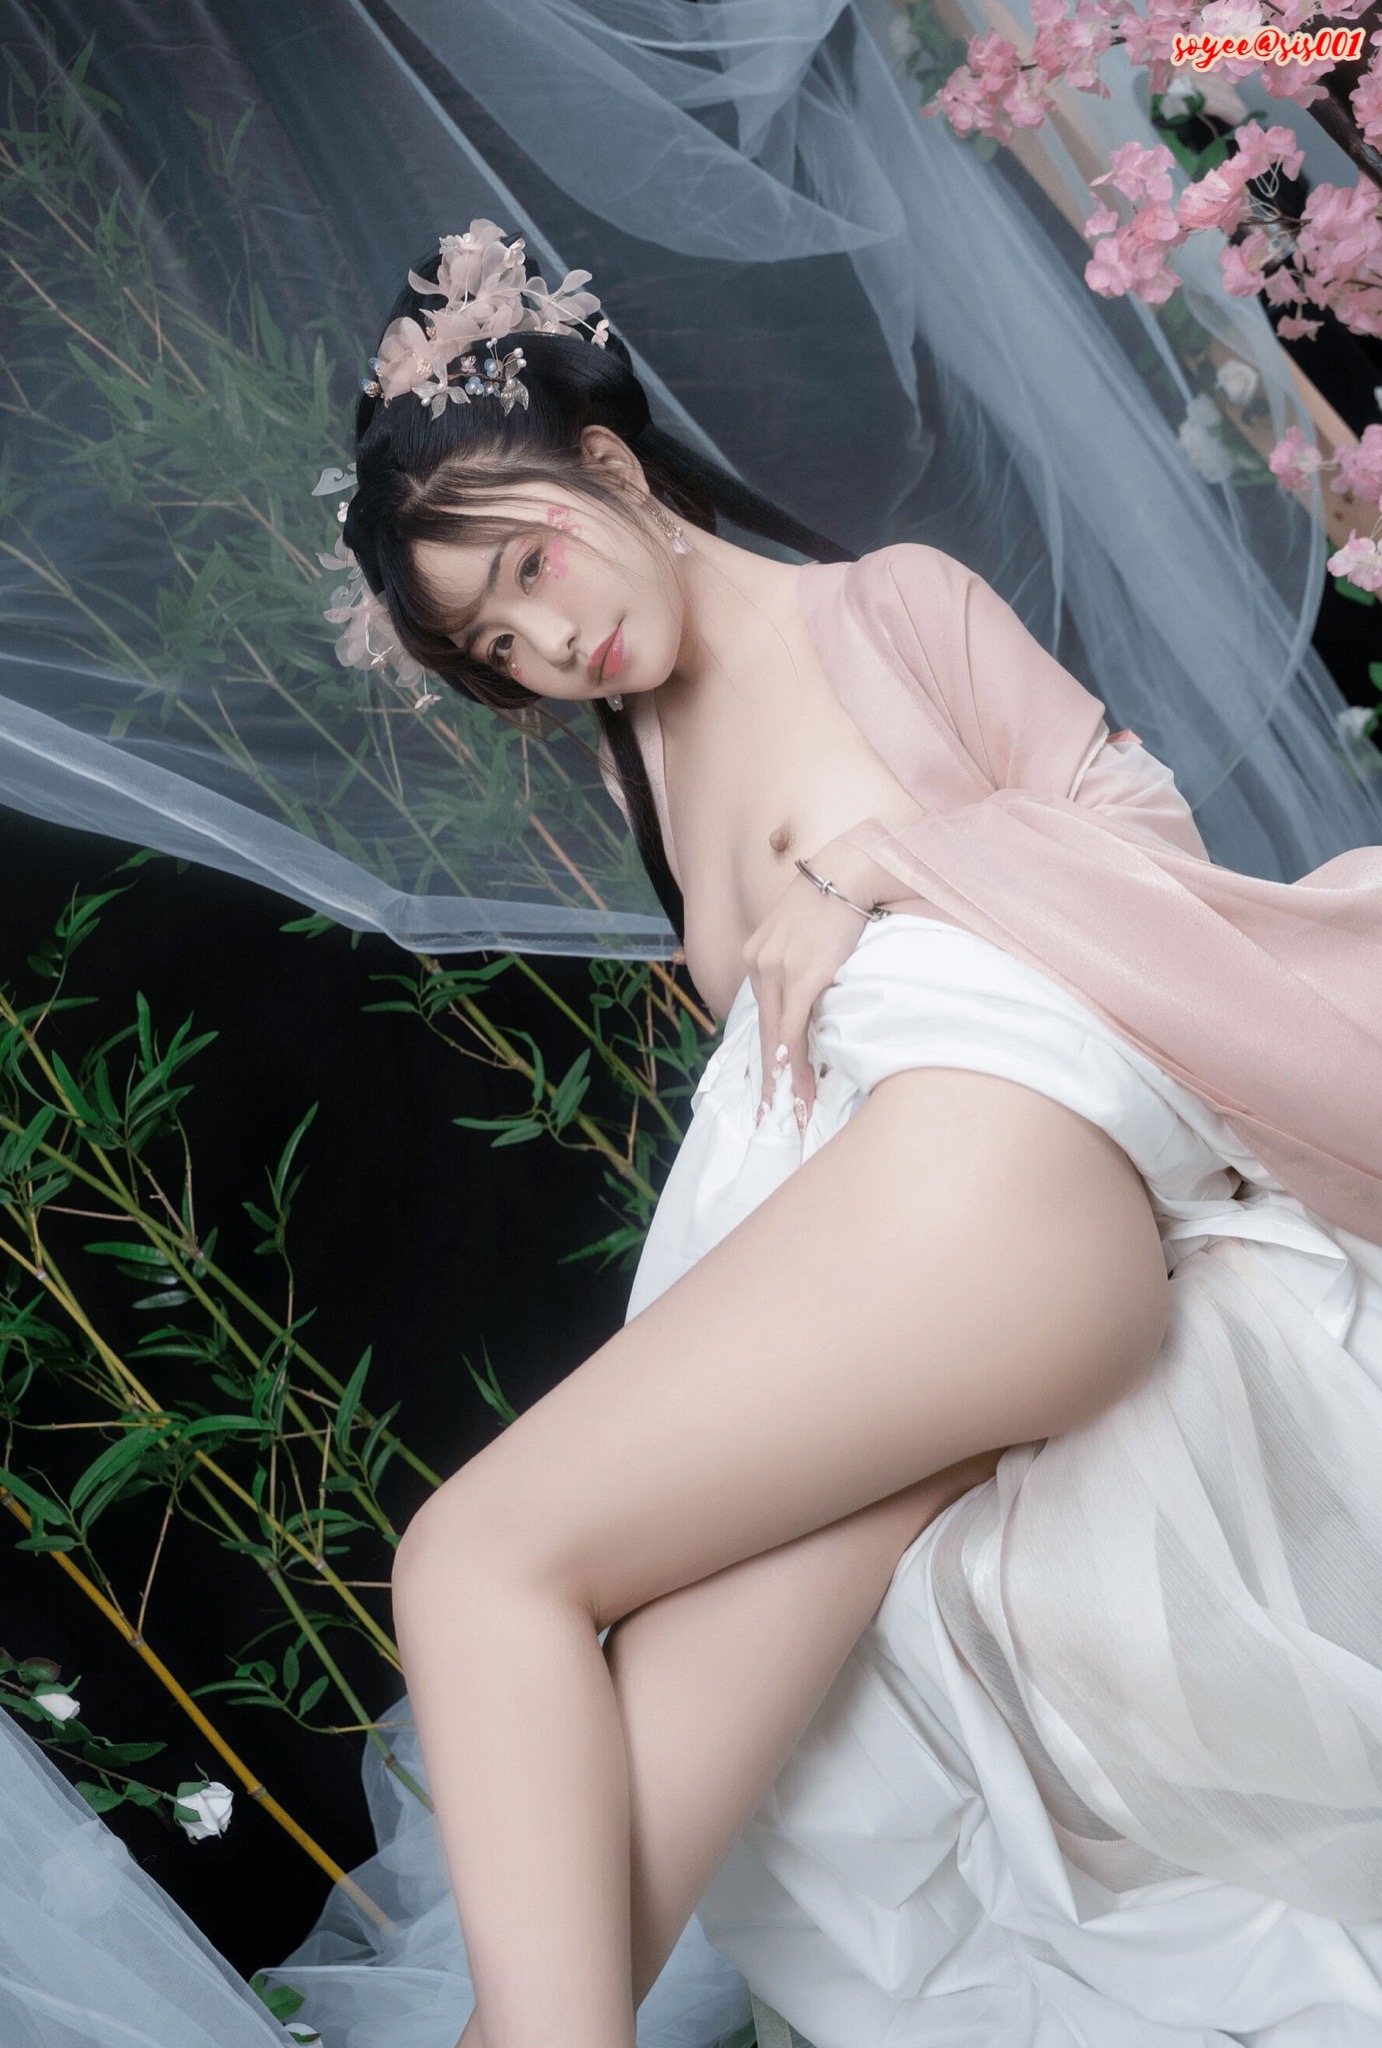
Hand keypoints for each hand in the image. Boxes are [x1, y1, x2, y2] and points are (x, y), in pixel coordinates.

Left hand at [742, 831, 898, 1134]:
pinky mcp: (802, 977)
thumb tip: (823, 989)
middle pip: (763, 1033)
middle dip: (768, 1079)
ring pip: (777, 1039)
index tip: (770, 1084)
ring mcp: (778, 971)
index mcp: (759, 953)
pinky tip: (801, 1087)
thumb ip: (807, 959)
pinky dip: (796, 1063)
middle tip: (770, 1116)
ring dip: (786, 1081)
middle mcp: (760, 963)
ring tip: (792, 1112)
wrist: (852, 866)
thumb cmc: (842, 893)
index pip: (763, 1014)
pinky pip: (794, 1031)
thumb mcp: (812, 928)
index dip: (766, 1052)